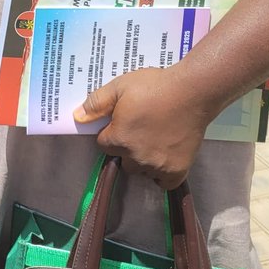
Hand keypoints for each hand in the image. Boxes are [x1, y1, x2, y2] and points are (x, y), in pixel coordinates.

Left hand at [73, 66, 212, 189]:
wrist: (192, 92)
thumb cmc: (154, 86)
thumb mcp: (120, 86)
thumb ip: (97, 103)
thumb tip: (77, 117)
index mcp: (119, 138)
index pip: (104, 144)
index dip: (111, 132)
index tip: (122, 121)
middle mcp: (136, 157)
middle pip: (123, 159)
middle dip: (127, 147)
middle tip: (140, 128)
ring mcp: (157, 166)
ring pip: (142, 170)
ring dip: (143, 160)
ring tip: (154, 139)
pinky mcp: (178, 171)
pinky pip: (163, 182)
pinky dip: (161, 174)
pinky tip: (164, 157)